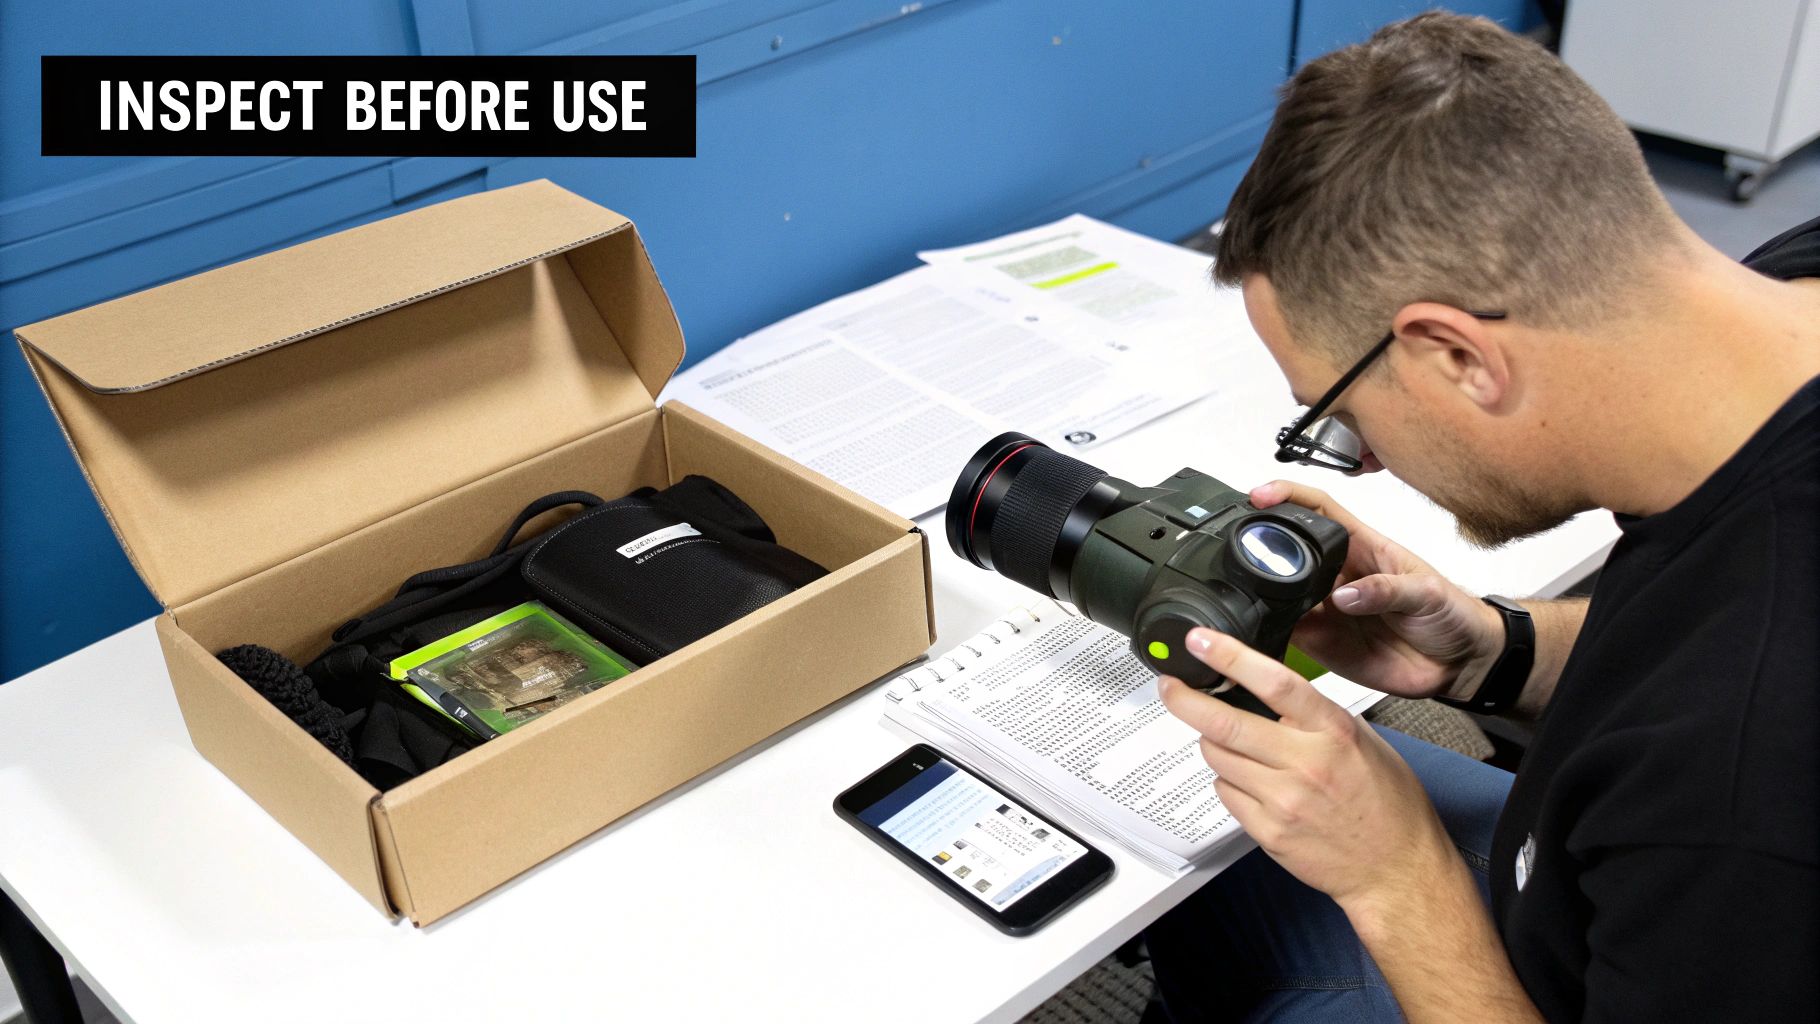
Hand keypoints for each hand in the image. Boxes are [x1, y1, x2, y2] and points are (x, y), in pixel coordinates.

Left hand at [1158, 628, 1458, 908]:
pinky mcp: (1268, 831)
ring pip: (1218, 758)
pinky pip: (1226, 793)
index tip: (1200, 641)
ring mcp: (1283, 801)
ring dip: (1215, 744)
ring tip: (1235, 746)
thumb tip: (1267, 690)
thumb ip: (1317, 716)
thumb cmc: (1387, 804)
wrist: (1396, 870)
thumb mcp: (1365, 742)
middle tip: (1170, 686)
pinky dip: (1229, 781)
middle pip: (1225, 724)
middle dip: (1185, 700)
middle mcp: (1306, 763)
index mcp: (1333, 731)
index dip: (1230, 657)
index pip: (1274, 682)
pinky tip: (1253, 784)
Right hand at [1250, 480, 1501, 701]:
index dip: (1288, 496)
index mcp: (1362, 547)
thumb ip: (1387, 590)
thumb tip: (1345, 595)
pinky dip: (1269, 629)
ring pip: (1279, 592)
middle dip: (1263, 545)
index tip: (1261, 495)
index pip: (1317, 510)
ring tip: (1262, 596)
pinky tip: (1267, 627)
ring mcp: (1326, 608)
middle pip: (1288, 549)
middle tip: (1249, 552)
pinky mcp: (1321, 641)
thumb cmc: (1453, 615)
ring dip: (1264, 592)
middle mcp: (1337, 575)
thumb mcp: (1428, 593)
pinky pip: (1285, 631)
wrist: (1462, 665)